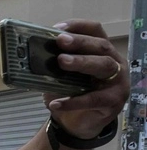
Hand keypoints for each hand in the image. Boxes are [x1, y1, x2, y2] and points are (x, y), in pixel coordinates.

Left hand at [45, 20, 129, 137]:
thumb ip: (54, 64)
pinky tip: (56, 103)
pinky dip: (73, 101)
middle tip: (60, 41)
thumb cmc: (71, 93)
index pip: (95, 31)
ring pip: (104, 66)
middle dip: (80, 42)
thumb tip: (31, 53)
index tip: (58, 28)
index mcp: (101, 51)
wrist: (75, 123)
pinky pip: (93, 99)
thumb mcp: (61, 76)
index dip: (79, 26)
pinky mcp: (113, 102)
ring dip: (81, 62)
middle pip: (101, 46)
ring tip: (61, 62)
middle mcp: (114, 62)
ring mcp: (118, 82)